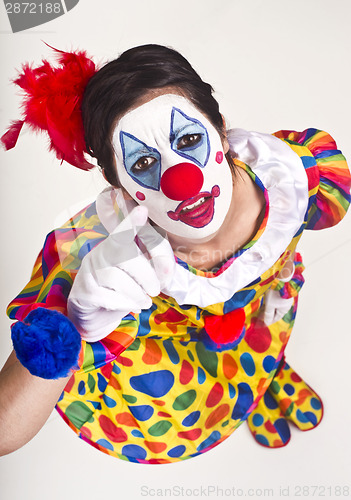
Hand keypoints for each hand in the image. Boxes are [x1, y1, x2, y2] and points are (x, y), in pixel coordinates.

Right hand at [67, 206, 174, 341]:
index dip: (131, 221)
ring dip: (137, 294)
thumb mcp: (142, 276)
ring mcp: (89, 271)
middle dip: (147, 275)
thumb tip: (167, 270)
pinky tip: (130, 306)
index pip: (123, 231)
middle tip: (155, 289)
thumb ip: (157, 268)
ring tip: (144, 301)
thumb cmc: (123, 290)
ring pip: (117, 279)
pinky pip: (108, 297)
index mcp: (116, 245)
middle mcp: (100, 253)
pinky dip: (125, 304)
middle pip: (125, 255)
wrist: (96, 315)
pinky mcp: (84, 291)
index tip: (142, 211)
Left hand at [261, 289, 293, 325]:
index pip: (276, 318)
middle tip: (258, 316)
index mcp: (284, 309)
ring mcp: (283, 298)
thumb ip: (268, 314)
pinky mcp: (280, 292)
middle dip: (266, 314)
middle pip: (275, 312)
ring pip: (274, 305)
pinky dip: (268, 302)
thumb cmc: (276, 292)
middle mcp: (285, 304)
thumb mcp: (270, 305)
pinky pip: (274, 300)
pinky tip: (264, 301)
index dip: (268, 321)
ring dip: (267, 308)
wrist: (281, 278)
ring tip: (259, 310)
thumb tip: (267, 323)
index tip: (261, 323)